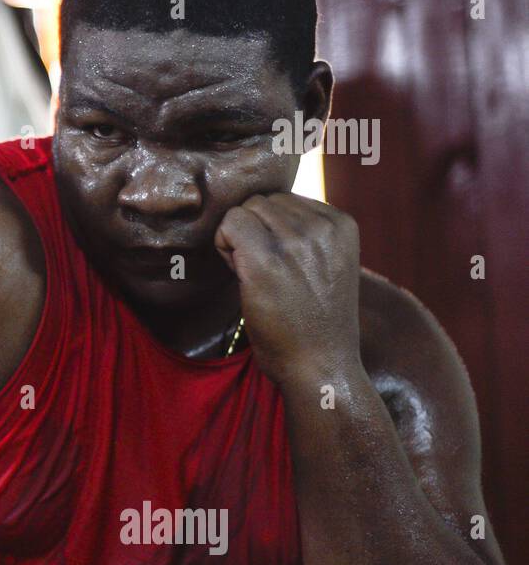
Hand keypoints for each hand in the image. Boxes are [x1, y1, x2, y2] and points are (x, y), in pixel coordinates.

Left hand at [214, 192, 360, 386]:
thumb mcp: (329, 264)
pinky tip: (238, 273)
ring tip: (253, 274)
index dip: (272, 229)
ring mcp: (295, 241)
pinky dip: (223, 244)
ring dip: (238, 238)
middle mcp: (322, 226)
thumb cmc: (316, 322)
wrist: (321, 365)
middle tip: (260, 270)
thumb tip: (260, 207)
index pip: (286, 199)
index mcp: (342, 223)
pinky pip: (229, 224)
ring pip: (243, 210)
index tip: (280, 263)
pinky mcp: (265, 260)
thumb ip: (308, 233)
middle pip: (262, 202)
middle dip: (253, 231)